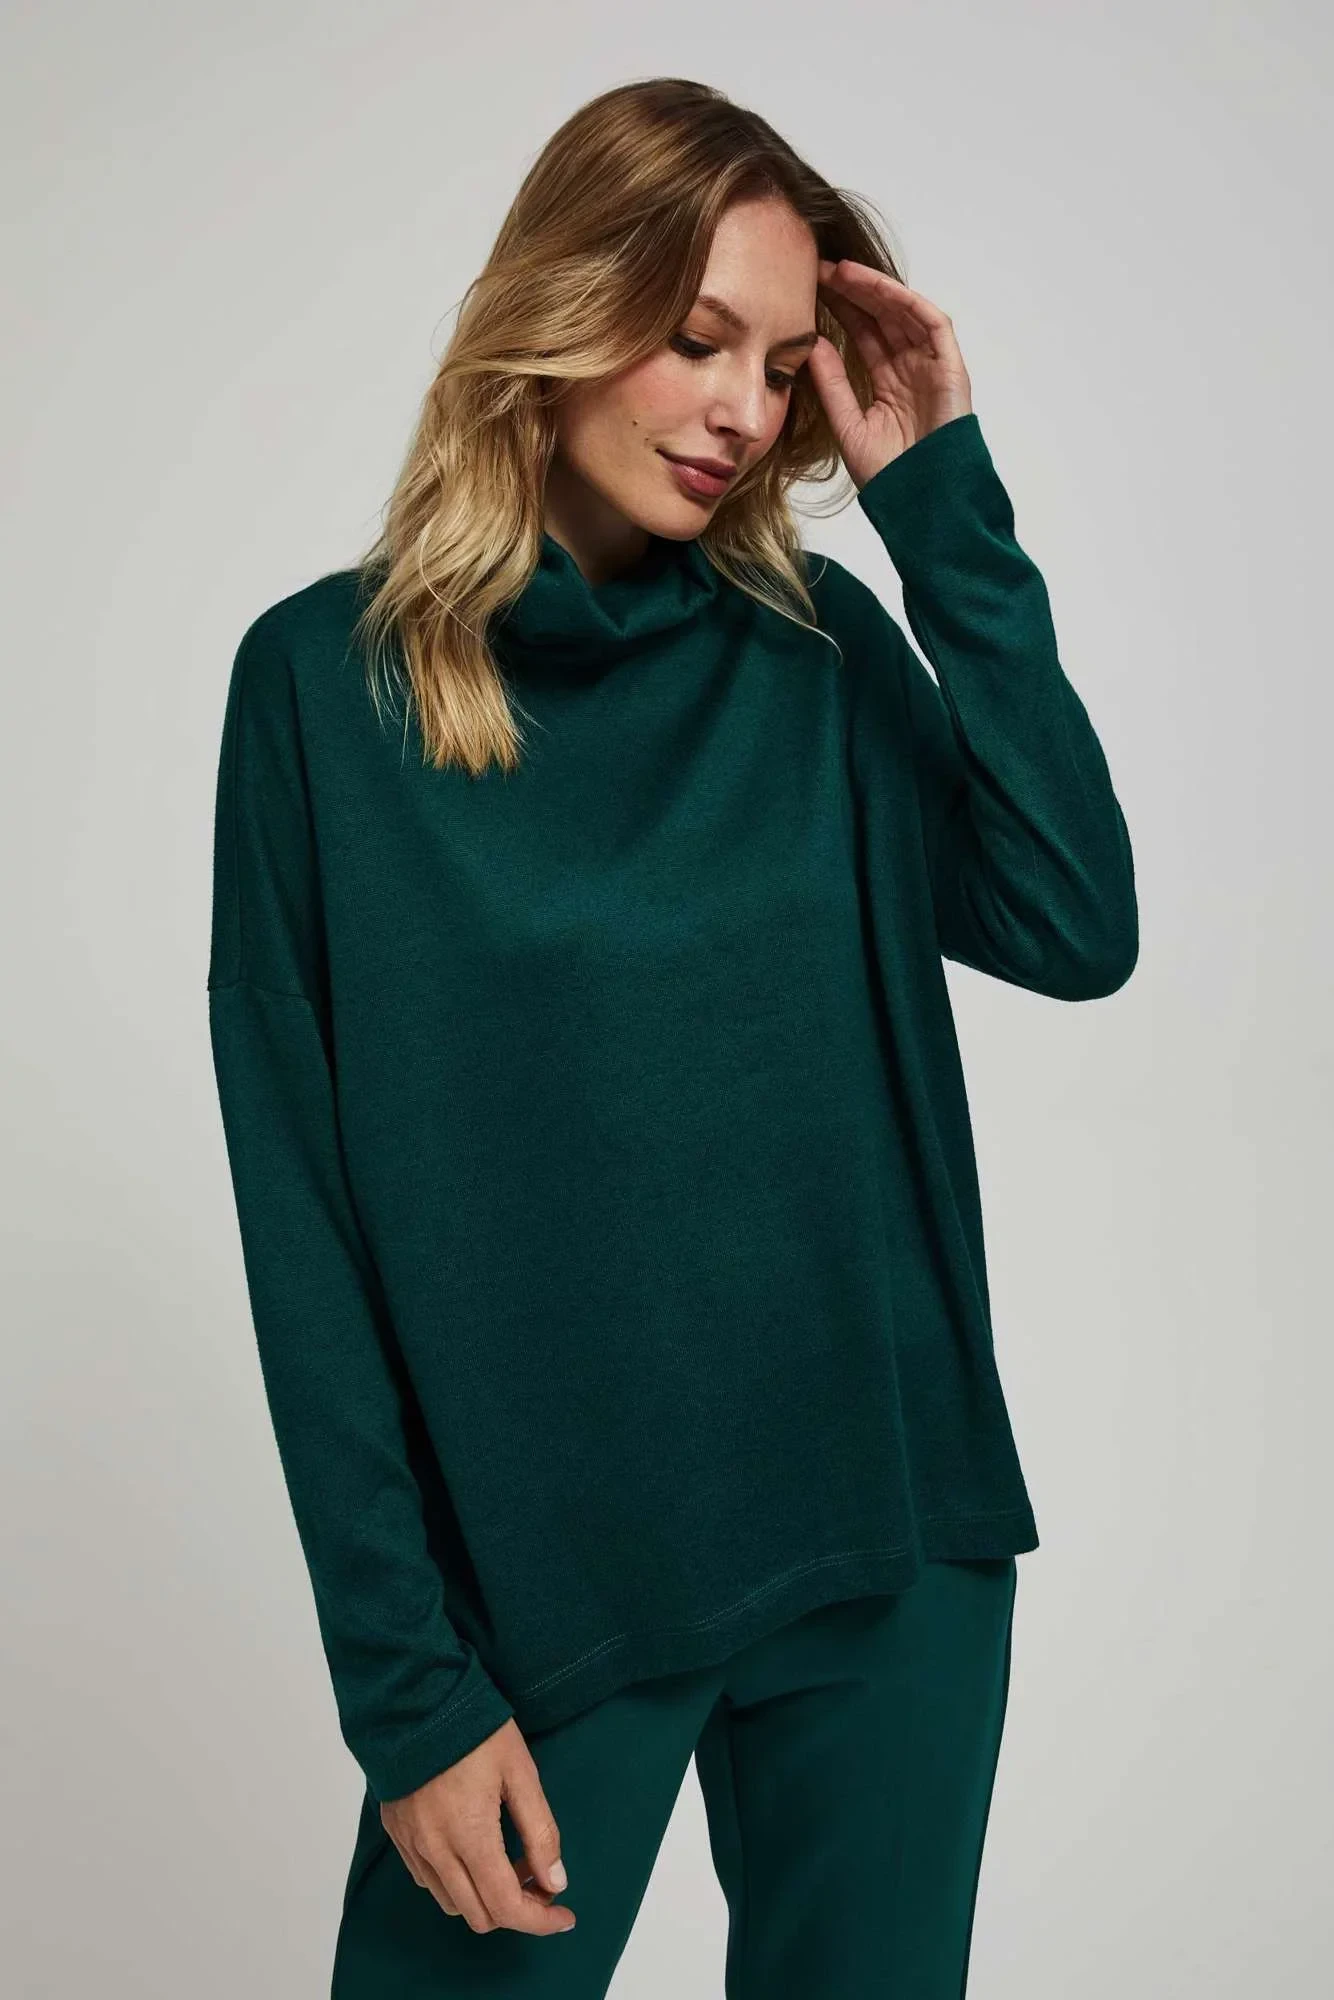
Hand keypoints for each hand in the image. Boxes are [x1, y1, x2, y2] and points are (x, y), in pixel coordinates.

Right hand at [380, 1717, 575, 1935]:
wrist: (417, 1699)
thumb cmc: (475, 1731)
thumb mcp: (521, 1773)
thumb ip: (540, 1831)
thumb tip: (556, 1881)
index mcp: (469, 1837)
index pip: (506, 1907)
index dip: (540, 1921)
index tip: (565, 1914)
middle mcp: (435, 1851)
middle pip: (479, 1916)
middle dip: (516, 1909)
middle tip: (540, 1879)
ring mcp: (411, 1845)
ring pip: (452, 1902)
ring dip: (485, 1897)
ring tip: (508, 1860)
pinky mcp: (397, 1834)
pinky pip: (428, 1879)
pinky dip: (457, 1880)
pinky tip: (473, 1849)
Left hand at [807, 259, 973, 489]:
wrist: (922, 502)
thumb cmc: (890, 475)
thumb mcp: (848, 426)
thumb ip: (832, 386)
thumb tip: (810, 345)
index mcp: (886, 384)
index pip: (862, 335)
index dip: (839, 310)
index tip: (809, 289)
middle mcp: (910, 369)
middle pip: (880, 318)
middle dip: (852, 291)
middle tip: (819, 269)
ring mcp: (931, 366)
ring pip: (903, 314)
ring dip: (874, 289)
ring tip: (841, 271)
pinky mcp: (951, 368)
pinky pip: (932, 324)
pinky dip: (907, 302)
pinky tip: (877, 288)